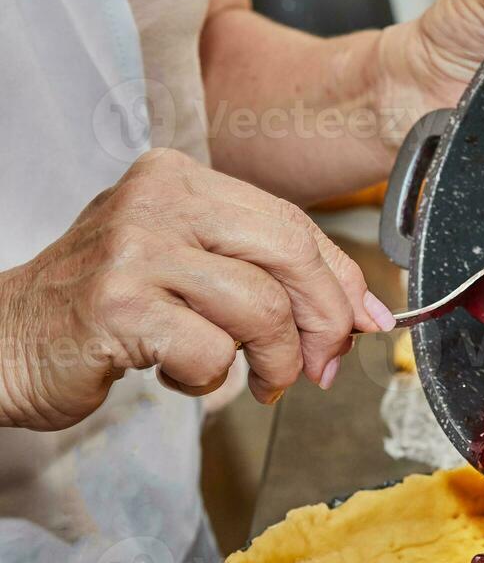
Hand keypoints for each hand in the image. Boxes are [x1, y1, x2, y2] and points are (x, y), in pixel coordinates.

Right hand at [0, 150, 395, 430]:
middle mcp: (157, 201)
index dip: (341, 279)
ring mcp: (135, 249)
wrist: (1, 342)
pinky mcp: (119, 305)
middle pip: (290, 254)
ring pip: (261, 308)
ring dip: (274, 362)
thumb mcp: (186, 269)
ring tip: (257, 381)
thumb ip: (264, 275)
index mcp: (178, 180)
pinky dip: (209, 380)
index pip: (291, 223)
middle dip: (324, 320)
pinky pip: (211, 352)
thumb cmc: (104, 309)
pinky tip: (177, 374)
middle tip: (323, 366)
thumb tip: (361, 313)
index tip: (368, 322)